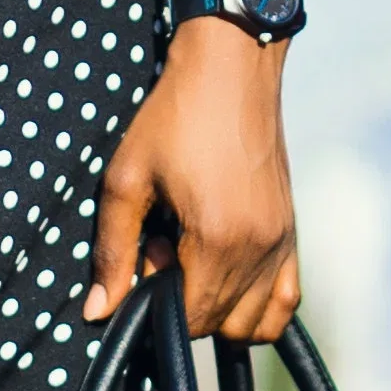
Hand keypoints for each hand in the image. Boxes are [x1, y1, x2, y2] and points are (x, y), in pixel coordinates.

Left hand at [87, 23, 298, 342]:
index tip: (147, 252)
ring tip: (194, 254)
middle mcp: (260, 249)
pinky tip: (226, 270)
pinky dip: (256, 306)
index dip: (157, 300)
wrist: (232, 66)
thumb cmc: (174, 116)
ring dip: (218, 305)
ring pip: (253, 323)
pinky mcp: (292, 232)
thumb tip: (98, 312)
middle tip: (165, 245)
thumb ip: (111, 250)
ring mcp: (283, 242)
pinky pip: (286, 303)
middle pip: (220, 324)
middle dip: (185, 300)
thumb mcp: (125, 178)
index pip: (191, 319)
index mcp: (218, 239)